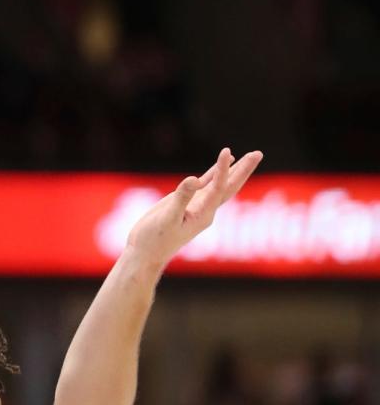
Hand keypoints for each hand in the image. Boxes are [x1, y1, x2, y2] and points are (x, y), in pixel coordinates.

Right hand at [126, 147, 262, 268]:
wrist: (145, 253)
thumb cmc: (154, 240)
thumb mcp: (167, 218)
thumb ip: (181, 198)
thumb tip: (194, 180)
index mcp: (203, 215)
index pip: (219, 188)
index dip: (224, 169)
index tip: (226, 152)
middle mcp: (205, 210)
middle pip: (230, 186)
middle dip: (244, 170)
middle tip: (258, 153)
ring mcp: (198, 206)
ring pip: (221, 184)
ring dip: (236, 170)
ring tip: (250, 156)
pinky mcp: (188, 203)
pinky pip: (207, 184)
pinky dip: (216, 173)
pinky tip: (223, 163)